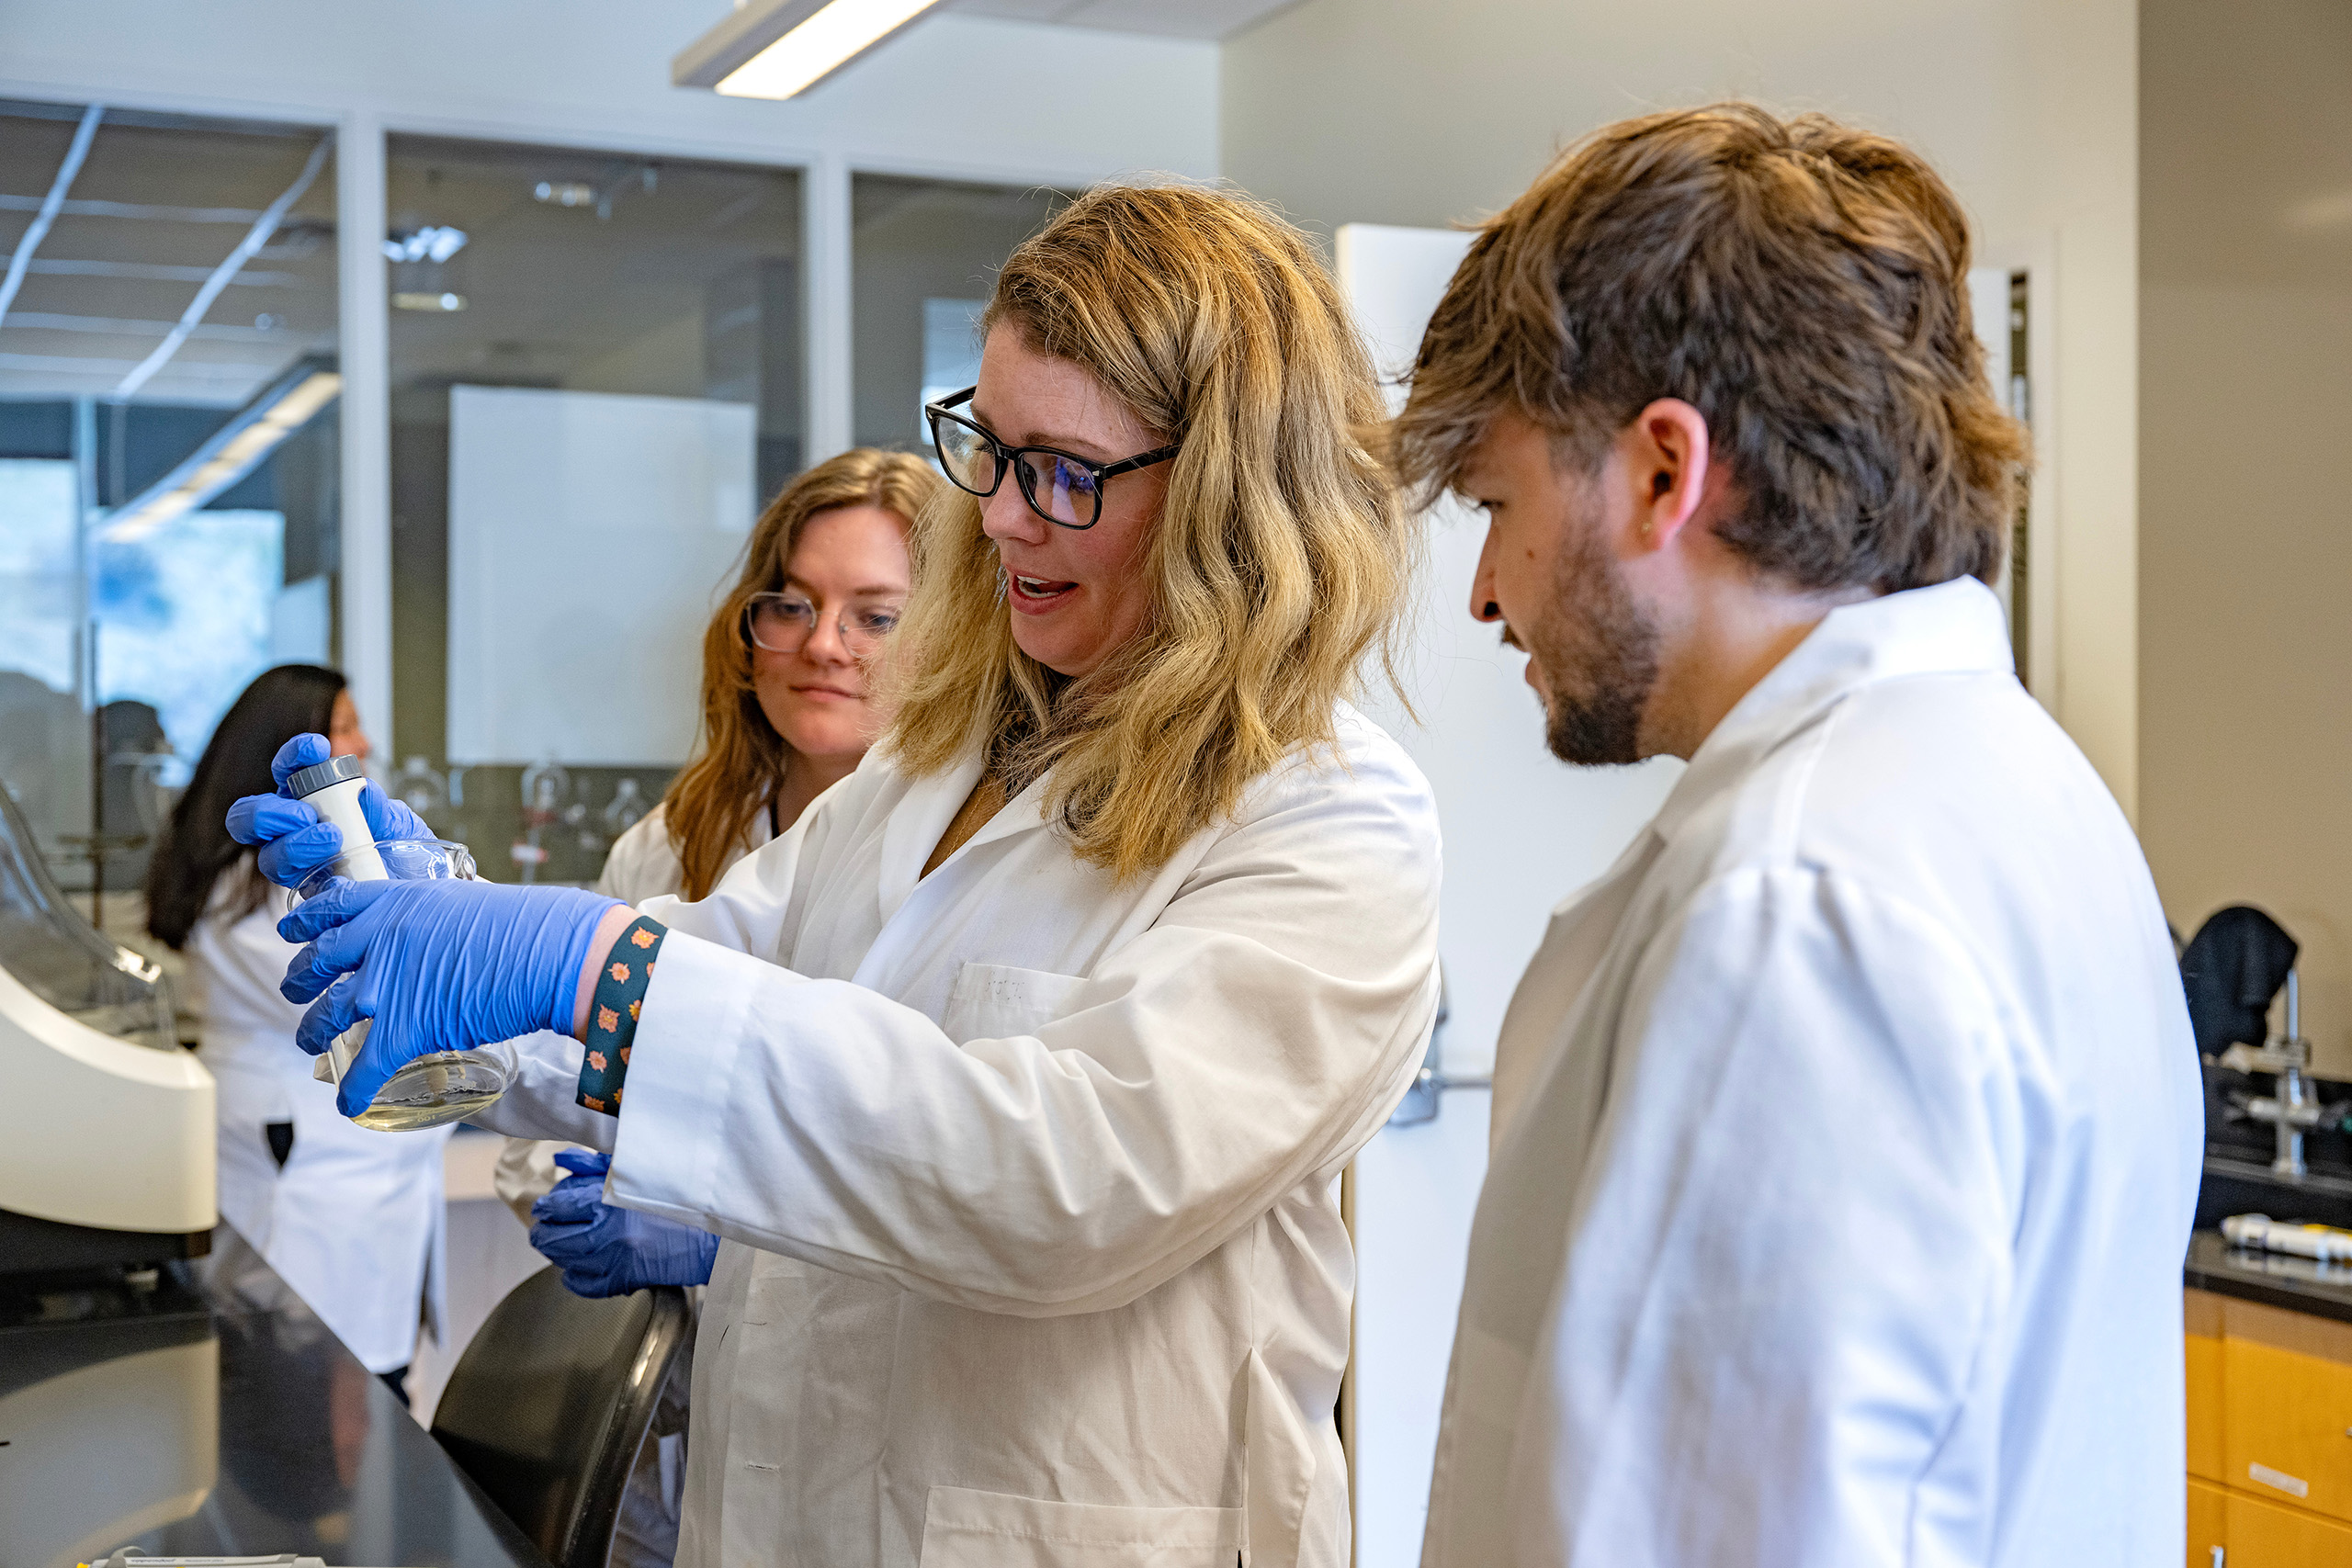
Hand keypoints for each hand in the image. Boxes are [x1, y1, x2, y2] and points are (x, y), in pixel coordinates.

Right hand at [225, 733, 431, 889]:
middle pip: (249, 816)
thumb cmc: (403, 851)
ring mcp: (296, 864)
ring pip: (268, 855)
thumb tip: (364, 793)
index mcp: (311, 799)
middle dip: (270, 812)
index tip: (317, 749)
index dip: (294, 756)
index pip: (288, 771)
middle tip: (306, 815)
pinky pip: (293, 887)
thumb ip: (380, 808)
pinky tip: (339, 876)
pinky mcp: (306, 893)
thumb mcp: (401, 824)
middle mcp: (293, 829)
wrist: (416, 893)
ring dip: (293, 845)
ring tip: (330, 840)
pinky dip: (313, 876)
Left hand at [277, 876, 620, 1115]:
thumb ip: (436, 916)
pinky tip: (348, 1104)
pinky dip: (352, 1090)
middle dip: (299, 980)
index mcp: (395, 902)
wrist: (550, 955)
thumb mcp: (467, 898)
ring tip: (311, 1043)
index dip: (305, 921)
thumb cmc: (528, 924)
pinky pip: (363, 1069)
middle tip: (295, 990)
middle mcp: (379, 942)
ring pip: (327, 1015)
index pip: (332, 908)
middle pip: (318, 963)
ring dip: (313, 1033)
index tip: (293, 929)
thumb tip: (440, 931)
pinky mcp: (403, 1031)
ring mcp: (385, 987)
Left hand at [530, 1149, 717, 1296]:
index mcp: (609, 1200)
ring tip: (555, 1246)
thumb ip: (593, 1165)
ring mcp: (614, 1259)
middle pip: (555, 1238)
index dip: (547, 1206)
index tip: (545, 1206)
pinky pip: (586, 1284)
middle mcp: (607, 1231)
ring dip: (555, 1254)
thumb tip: (561, 1159)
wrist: (707, 1231)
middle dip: (543, 1233)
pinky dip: (574, 1278)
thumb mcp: (633, 1171)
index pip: (559, 1205)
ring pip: (566, 1262)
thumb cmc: (672, 1198)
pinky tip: (574, 1269)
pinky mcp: (623, 1279)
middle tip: (542, 1229)